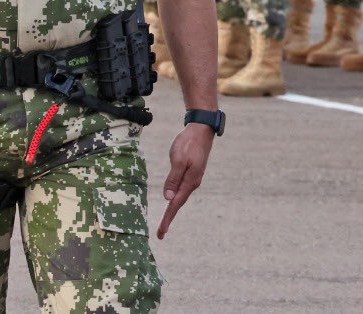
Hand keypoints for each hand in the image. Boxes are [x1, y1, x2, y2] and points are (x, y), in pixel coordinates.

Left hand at [156, 123, 214, 239]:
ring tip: (165, 222)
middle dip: (169, 218)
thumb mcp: (178, 159)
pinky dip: (175, 198)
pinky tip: (172, 201)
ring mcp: (193, 178)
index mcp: (190, 181)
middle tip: (160, 233)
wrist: (201, 130)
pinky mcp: (191, 172)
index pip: (176, 204)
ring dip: (172, 209)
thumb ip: (173, 179)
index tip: (161, 232)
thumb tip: (168, 197)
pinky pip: (181, 188)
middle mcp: (193, 182)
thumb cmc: (189, 142)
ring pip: (180, 196)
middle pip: (178, 203)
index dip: (167, 218)